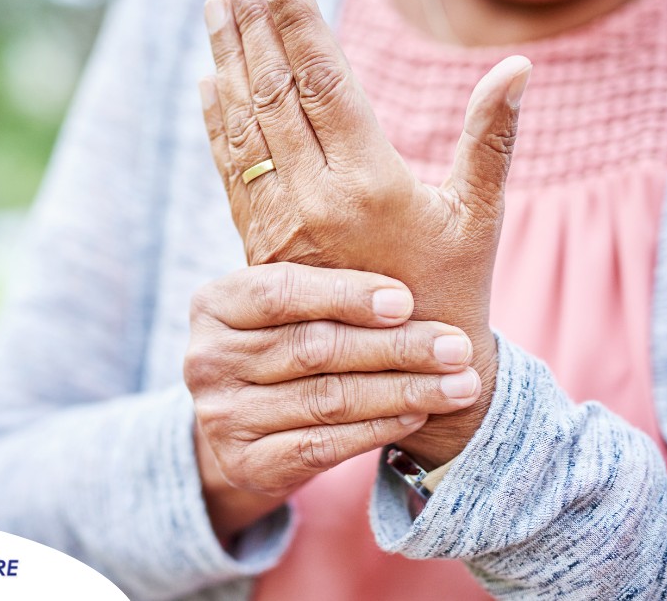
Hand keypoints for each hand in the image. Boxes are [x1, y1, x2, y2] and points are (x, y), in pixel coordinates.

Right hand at [185, 263, 480, 541]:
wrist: (249, 431)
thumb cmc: (290, 344)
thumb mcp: (293, 303)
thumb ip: (331, 272)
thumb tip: (413, 203)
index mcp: (213, 303)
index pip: (281, 292)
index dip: (346, 294)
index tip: (407, 300)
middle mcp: (206, 359)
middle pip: (313, 348)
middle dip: (395, 347)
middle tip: (456, 346)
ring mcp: (221, 416)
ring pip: (327, 400)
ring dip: (404, 390)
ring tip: (460, 383)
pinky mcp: (246, 463)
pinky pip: (325, 445)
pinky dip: (379, 428)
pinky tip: (420, 412)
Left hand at [198, 0, 530, 466]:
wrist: (406, 376)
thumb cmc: (457, 288)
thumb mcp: (480, 214)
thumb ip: (491, 138)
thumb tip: (517, 68)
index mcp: (371, 182)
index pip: (324, 80)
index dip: (297, 21)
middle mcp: (316, 198)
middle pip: (275, 92)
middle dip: (254, 25)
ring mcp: (281, 224)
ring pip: (247, 127)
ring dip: (228, 63)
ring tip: (217, 9)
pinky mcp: (262, 246)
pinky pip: (233, 172)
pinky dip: (219, 123)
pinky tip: (210, 83)